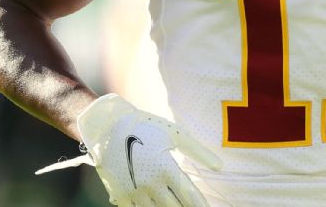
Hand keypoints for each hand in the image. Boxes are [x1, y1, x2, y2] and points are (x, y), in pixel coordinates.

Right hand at [37, 94, 221, 205]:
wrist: (106, 128)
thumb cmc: (145, 127)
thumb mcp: (174, 134)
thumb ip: (198, 151)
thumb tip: (219, 166)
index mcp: (165, 168)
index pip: (190, 196)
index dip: (201, 205)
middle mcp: (150, 184)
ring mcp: (134, 193)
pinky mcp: (121, 196)